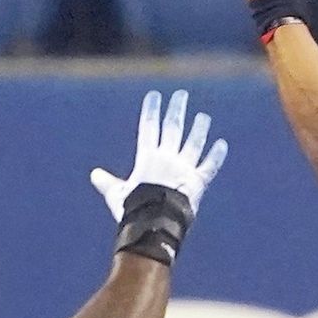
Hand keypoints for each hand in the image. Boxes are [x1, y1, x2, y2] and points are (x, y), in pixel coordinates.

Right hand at [89, 89, 227, 222]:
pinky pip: (210, 166)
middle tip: (181, 94)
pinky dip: (216, 156)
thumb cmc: (133, 210)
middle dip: (177, 110)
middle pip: (173, 128)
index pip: (149, 127)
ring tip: (204, 117)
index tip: (154, 95)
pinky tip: (222, 144)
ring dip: (199, 130)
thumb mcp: (116, 195)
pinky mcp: (198, 182)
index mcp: (147, 158)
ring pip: (194, 144)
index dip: (151, 110)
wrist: (155, 223)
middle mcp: (168, 159)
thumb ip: (108, 183)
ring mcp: (185, 169)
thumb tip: (94, 175)